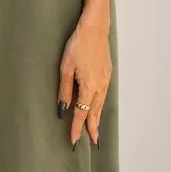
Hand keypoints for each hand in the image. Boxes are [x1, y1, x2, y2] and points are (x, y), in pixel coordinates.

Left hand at [58, 18, 111, 146]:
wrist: (95, 28)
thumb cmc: (78, 46)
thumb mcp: (65, 68)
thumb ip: (65, 91)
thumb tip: (63, 110)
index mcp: (89, 87)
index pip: (81, 113)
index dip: (77, 128)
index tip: (74, 141)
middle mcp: (100, 87)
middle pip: (95, 112)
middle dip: (93, 128)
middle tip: (94, 142)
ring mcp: (106, 80)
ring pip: (101, 105)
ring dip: (97, 118)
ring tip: (96, 130)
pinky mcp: (107, 74)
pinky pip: (104, 96)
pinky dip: (100, 106)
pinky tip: (97, 108)